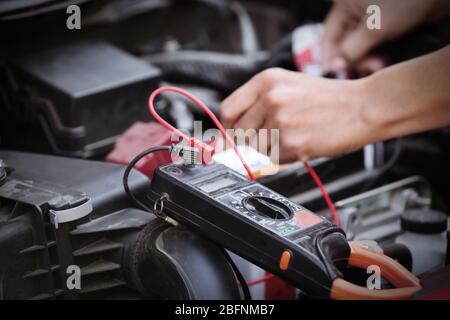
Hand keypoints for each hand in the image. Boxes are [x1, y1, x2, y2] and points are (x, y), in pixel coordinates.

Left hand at [220, 68, 369, 161]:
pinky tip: (301, 143)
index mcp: (266, 80)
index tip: (231, 138)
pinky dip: (283, 157)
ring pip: (254, 149)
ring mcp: (279, 120)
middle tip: (272, 138)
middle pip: (238, 133)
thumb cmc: (329, 99)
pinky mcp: (290, 142)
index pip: (227, 110)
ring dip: (268, 150)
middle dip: (250, 142)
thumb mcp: (288, 88)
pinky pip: (272, 159)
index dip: (228, 129)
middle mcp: (270, 97)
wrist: (363, 107)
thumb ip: (257, 107)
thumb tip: (228, 137)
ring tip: (292, 137)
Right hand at [321, 0, 441, 71]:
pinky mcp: (382, 22)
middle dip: (353, 59)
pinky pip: (370, 43)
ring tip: (377, 66)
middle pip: (343, 43)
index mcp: (344, 5)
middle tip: (367, 70)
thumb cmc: (406, 1)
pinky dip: (374, 54)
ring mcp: (367, 16)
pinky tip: (381, 61)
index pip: (328, 38)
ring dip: (365, 59)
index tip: (336, 75)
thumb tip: (335, 67)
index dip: (330, 59)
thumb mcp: (372, 30)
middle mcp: (353, 10)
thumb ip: (350, 51)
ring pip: (357, 45)